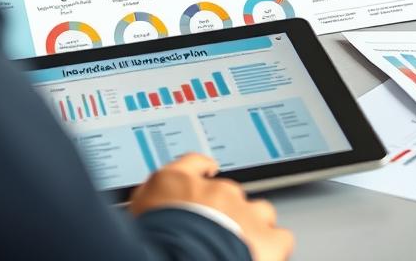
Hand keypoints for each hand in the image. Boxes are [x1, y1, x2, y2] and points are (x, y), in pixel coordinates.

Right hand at [130, 153, 293, 260]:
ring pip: (259, 211)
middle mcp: (216, 191)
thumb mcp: (135, 211)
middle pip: (229, 193)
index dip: (203, 171)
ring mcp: (243, 212)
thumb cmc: (154, 242)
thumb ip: (147, 196)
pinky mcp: (267, 239)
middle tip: (217, 233)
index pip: (195, 164)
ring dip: (253, 226)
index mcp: (183, 183)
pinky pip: (280, 237)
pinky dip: (274, 247)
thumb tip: (148, 195)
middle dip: (225, 211)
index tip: (208, 174)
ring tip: (243, 246)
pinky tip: (264, 256)